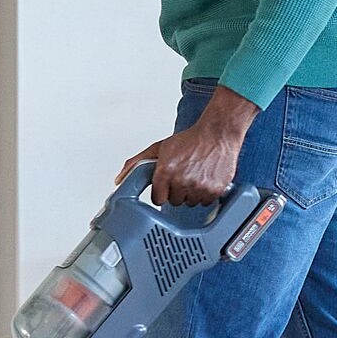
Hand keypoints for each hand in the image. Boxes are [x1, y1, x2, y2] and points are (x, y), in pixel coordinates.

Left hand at [119, 86, 259, 207]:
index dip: (161, 192)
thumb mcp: (158, 148)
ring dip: (191, 193)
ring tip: (195, 175)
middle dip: (177, 191)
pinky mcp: (213, 191)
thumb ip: (136, 164)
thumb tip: (119, 180)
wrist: (216, 134)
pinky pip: (205, 202)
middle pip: (174, 202)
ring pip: (190, 203)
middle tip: (183, 175)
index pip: (157, 199)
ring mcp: (198, 187)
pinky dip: (205, 194)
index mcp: (165, 172)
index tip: (166, 185)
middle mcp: (181, 180)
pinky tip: (204, 178)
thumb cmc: (189, 140)